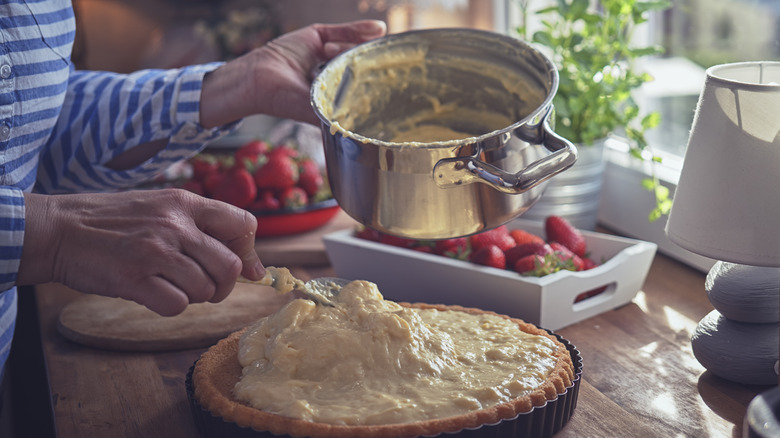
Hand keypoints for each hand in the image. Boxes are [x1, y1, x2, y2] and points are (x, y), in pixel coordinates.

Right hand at [19, 189, 263, 315]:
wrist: (58, 230)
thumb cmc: (112, 222)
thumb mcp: (159, 207)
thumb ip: (201, 228)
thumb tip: (253, 267)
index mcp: (184, 203)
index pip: (244, 224)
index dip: (249, 251)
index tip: (245, 268)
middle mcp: (174, 225)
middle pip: (230, 266)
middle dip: (223, 285)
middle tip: (204, 287)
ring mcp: (155, 252)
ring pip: (205, 289)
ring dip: (195, 296)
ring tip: (172, 286)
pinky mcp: (134, 279)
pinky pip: (177, 305)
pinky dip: (171, 306)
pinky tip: (154, 294)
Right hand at [200, 20, 386, 126]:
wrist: (257, 81)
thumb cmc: (280, 100)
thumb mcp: (313, 111)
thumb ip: (333, 118)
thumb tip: (357, 138)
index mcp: (327, 90)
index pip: (356, 85)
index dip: (372, 84)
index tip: (392, 84)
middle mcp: (326, 71)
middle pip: (356, 64)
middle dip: (373, 65)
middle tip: (394, 66)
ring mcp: (321, 52)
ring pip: (350, 46)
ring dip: (366, 48)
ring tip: (385, 51)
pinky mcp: (316, 35)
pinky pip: (341, 31)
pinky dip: (359, 29)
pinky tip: (378, 30)